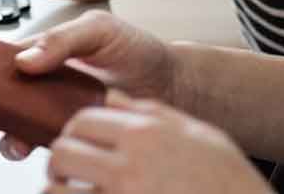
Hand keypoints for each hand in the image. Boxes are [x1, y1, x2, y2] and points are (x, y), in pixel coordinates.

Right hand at [0, 10, 180, 160]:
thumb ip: (62, 41)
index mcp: (39, 53)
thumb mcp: (98, 30)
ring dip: (1, 135)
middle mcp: (39, 83)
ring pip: (10, 126)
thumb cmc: (135, 49)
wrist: (169, 83)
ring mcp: (50, 110)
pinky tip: (33, 147)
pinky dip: (27, 148)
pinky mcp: (66, 132)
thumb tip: (25, 60)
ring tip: (8, 139)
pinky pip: (37, 143)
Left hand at [45, 91, 269, 193]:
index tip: (76, 143)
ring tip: (66, 192)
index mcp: (145, 135)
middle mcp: (129, 166)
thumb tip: (114, 99)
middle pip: (63, 153)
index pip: (83, 121)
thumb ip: (150, 113)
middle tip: (65, 173)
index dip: (73, 132)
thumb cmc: (227, 179)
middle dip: (58, 163)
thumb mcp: (196, 133)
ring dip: (57, 191)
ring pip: (58, 192)